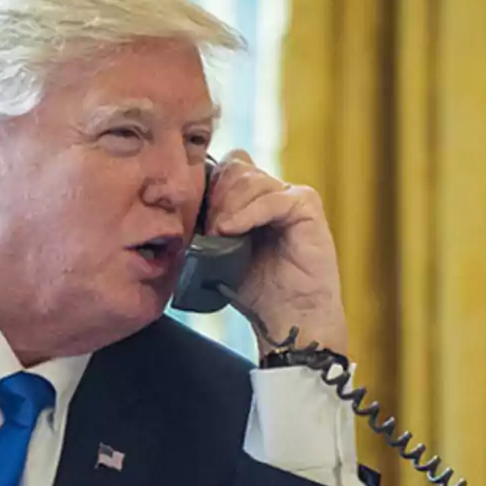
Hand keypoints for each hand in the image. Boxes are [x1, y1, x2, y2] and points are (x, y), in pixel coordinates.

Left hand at [204, 149, 347, 355]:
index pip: (225, 168)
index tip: (195, 217)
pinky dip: (248, 213)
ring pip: (250, 180)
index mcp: (252, 199)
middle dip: (215, 196)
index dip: (207, 187)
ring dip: (228, 206)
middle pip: (235, 168)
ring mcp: (292, 197)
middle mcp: (273, 192)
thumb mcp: (217, 252)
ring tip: (220, 235)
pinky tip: (232, 230)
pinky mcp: (307, 208)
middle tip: (209, 230)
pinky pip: (273, 198)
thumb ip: (205, 224)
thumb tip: (178, 205)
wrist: (288, 318)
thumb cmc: (256, 290)